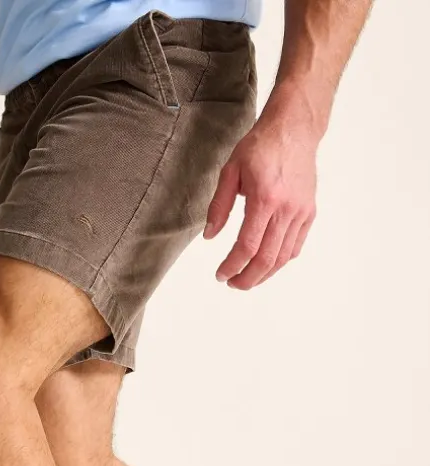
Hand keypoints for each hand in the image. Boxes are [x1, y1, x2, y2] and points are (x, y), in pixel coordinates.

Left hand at [204, 104, 318, 289]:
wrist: (294, 129)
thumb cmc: (260, 147)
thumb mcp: (230, 171)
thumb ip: (219, 206)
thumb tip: (209, 236)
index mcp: (264, 198)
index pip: (247, 246)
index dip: (232, 266)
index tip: (220, 275)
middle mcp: (286, 209)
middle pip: (267, 258)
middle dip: (247, 278)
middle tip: (232, 283)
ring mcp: (301, 212)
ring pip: (282, 257)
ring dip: (263, 274)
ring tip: (246, 278)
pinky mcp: (309, 212)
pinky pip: (295, 246)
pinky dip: (280, 261)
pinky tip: (266, 264)